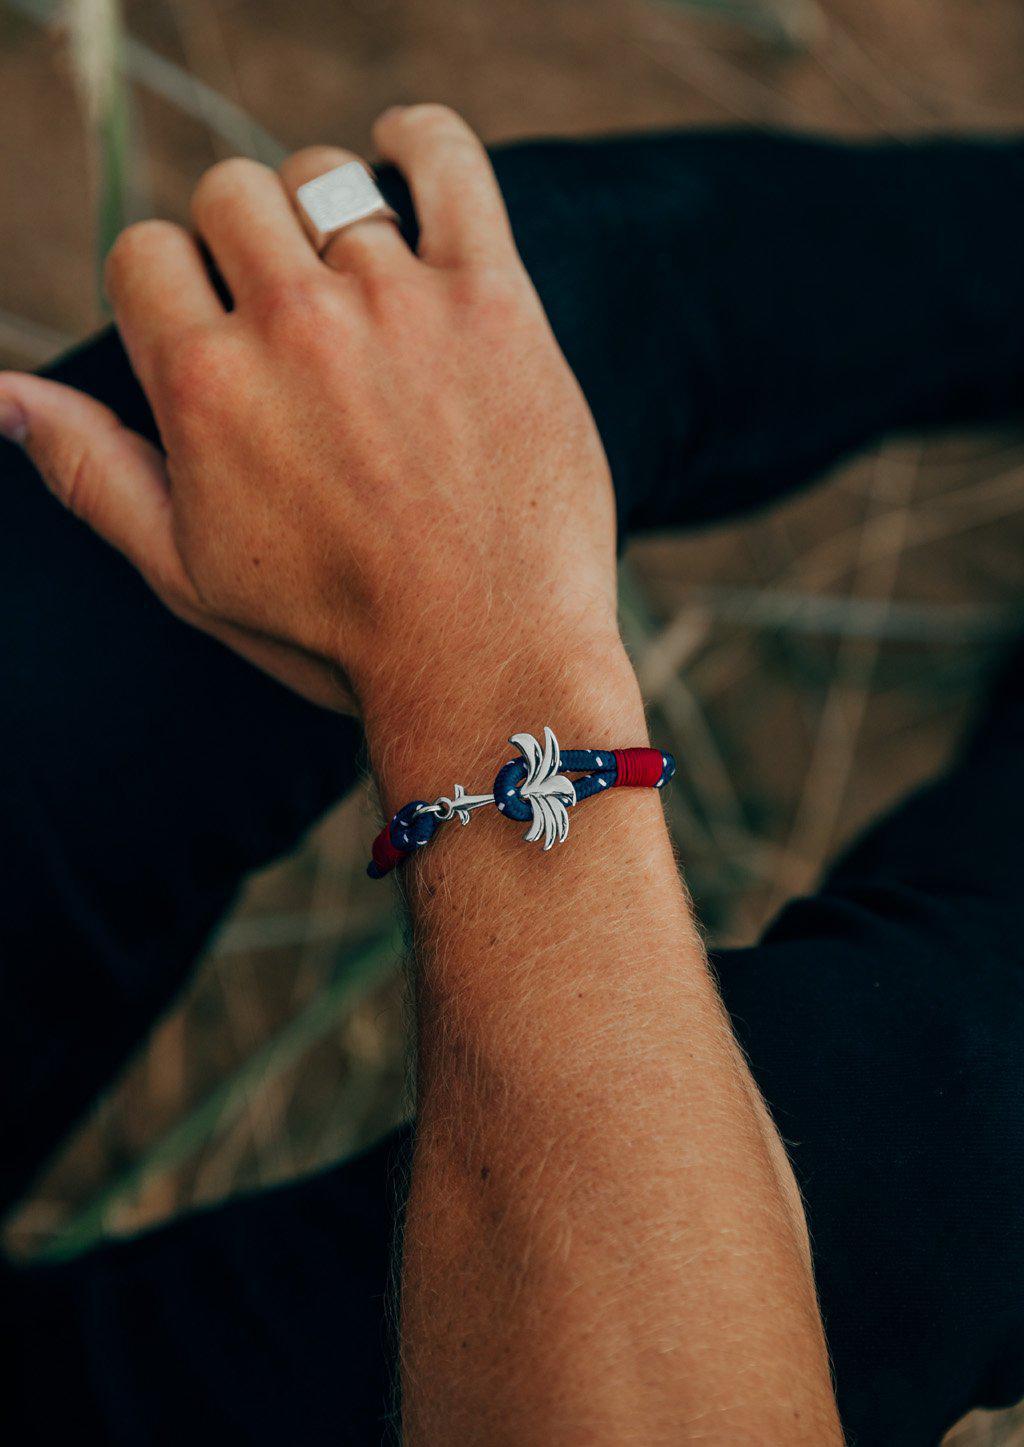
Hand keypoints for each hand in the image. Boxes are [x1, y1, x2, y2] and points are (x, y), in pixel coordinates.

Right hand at [0, 106, 618, 715]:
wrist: (488, 657)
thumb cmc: (334, 630)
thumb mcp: (187, 573)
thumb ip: (94, 473)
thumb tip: (3, 391)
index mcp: (204, 386)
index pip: (145, 253)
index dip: (173, 288)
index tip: (215, 329)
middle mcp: (293, 326)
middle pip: (230, 196)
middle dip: (244, 244)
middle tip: (287, 312)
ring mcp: (396, 304)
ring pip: (326, 177)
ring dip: (324, 214)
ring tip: (351, 277)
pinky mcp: (492, 299)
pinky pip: (446, 159)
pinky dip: (419, 140)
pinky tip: (402, 157)